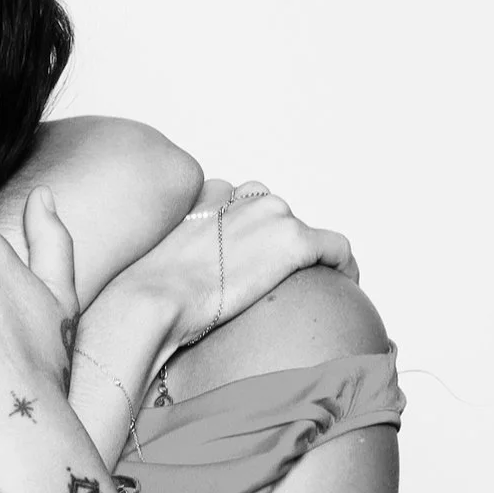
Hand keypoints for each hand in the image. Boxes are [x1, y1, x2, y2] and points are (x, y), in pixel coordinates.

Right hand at [100, 180, 356, 366]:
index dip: (254, 239)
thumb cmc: (149, 293)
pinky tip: (342, 287)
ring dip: (310, 259)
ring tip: (311, 289)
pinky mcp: (293, 241)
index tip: (254, 266)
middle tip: (277, 286)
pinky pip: (337, 248)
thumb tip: (187, 284)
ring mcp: (271, 215)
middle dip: (279, 248)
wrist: (153, 299)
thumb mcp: (164, 260)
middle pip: (278, 218)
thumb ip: (184, 255)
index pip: (245, 207)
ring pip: (307, 233)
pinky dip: (344, 267)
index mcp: (210, 193)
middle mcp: (244, 195)